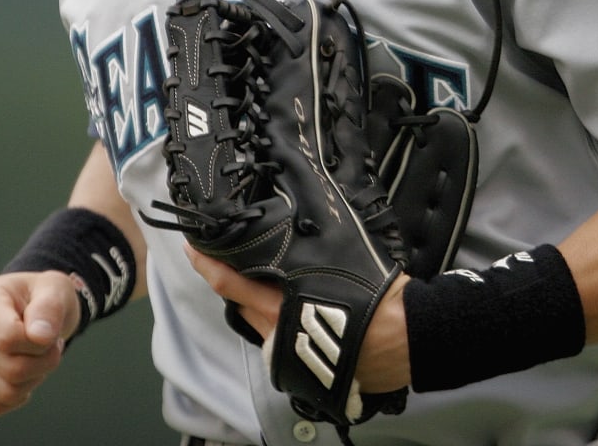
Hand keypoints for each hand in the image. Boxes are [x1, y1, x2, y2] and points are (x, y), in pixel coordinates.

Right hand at [0, 270, 82, 414]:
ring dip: (33, 379)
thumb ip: (50, 308)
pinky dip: (18, 397)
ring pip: (6, 393)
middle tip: (49, 346)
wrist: (29, 311)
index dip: (40, 344)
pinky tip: (21, 375)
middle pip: (12, 370)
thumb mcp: (55, 290)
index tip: (49, 331)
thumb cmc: (40, 298)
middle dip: (44, 363)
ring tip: (34, 356)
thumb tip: (40, 337)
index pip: (8, 339)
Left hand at [185, 245, 413, 394]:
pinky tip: (293, 309)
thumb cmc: (376, 293)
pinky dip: (279, 323)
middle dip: (233, 282)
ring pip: (259, 323)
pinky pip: (280, 341)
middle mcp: (276, 330)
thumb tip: (297, 229)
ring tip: (268, 282)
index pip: (229, 282)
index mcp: (279, 304)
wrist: (406, 337)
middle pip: (240, 303)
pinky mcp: (303, 369)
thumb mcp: (340, 254)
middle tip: (231, 259)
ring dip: (257, 303)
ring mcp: (288, 354)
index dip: (206, 264)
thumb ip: (309, 247)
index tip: (192, 249)